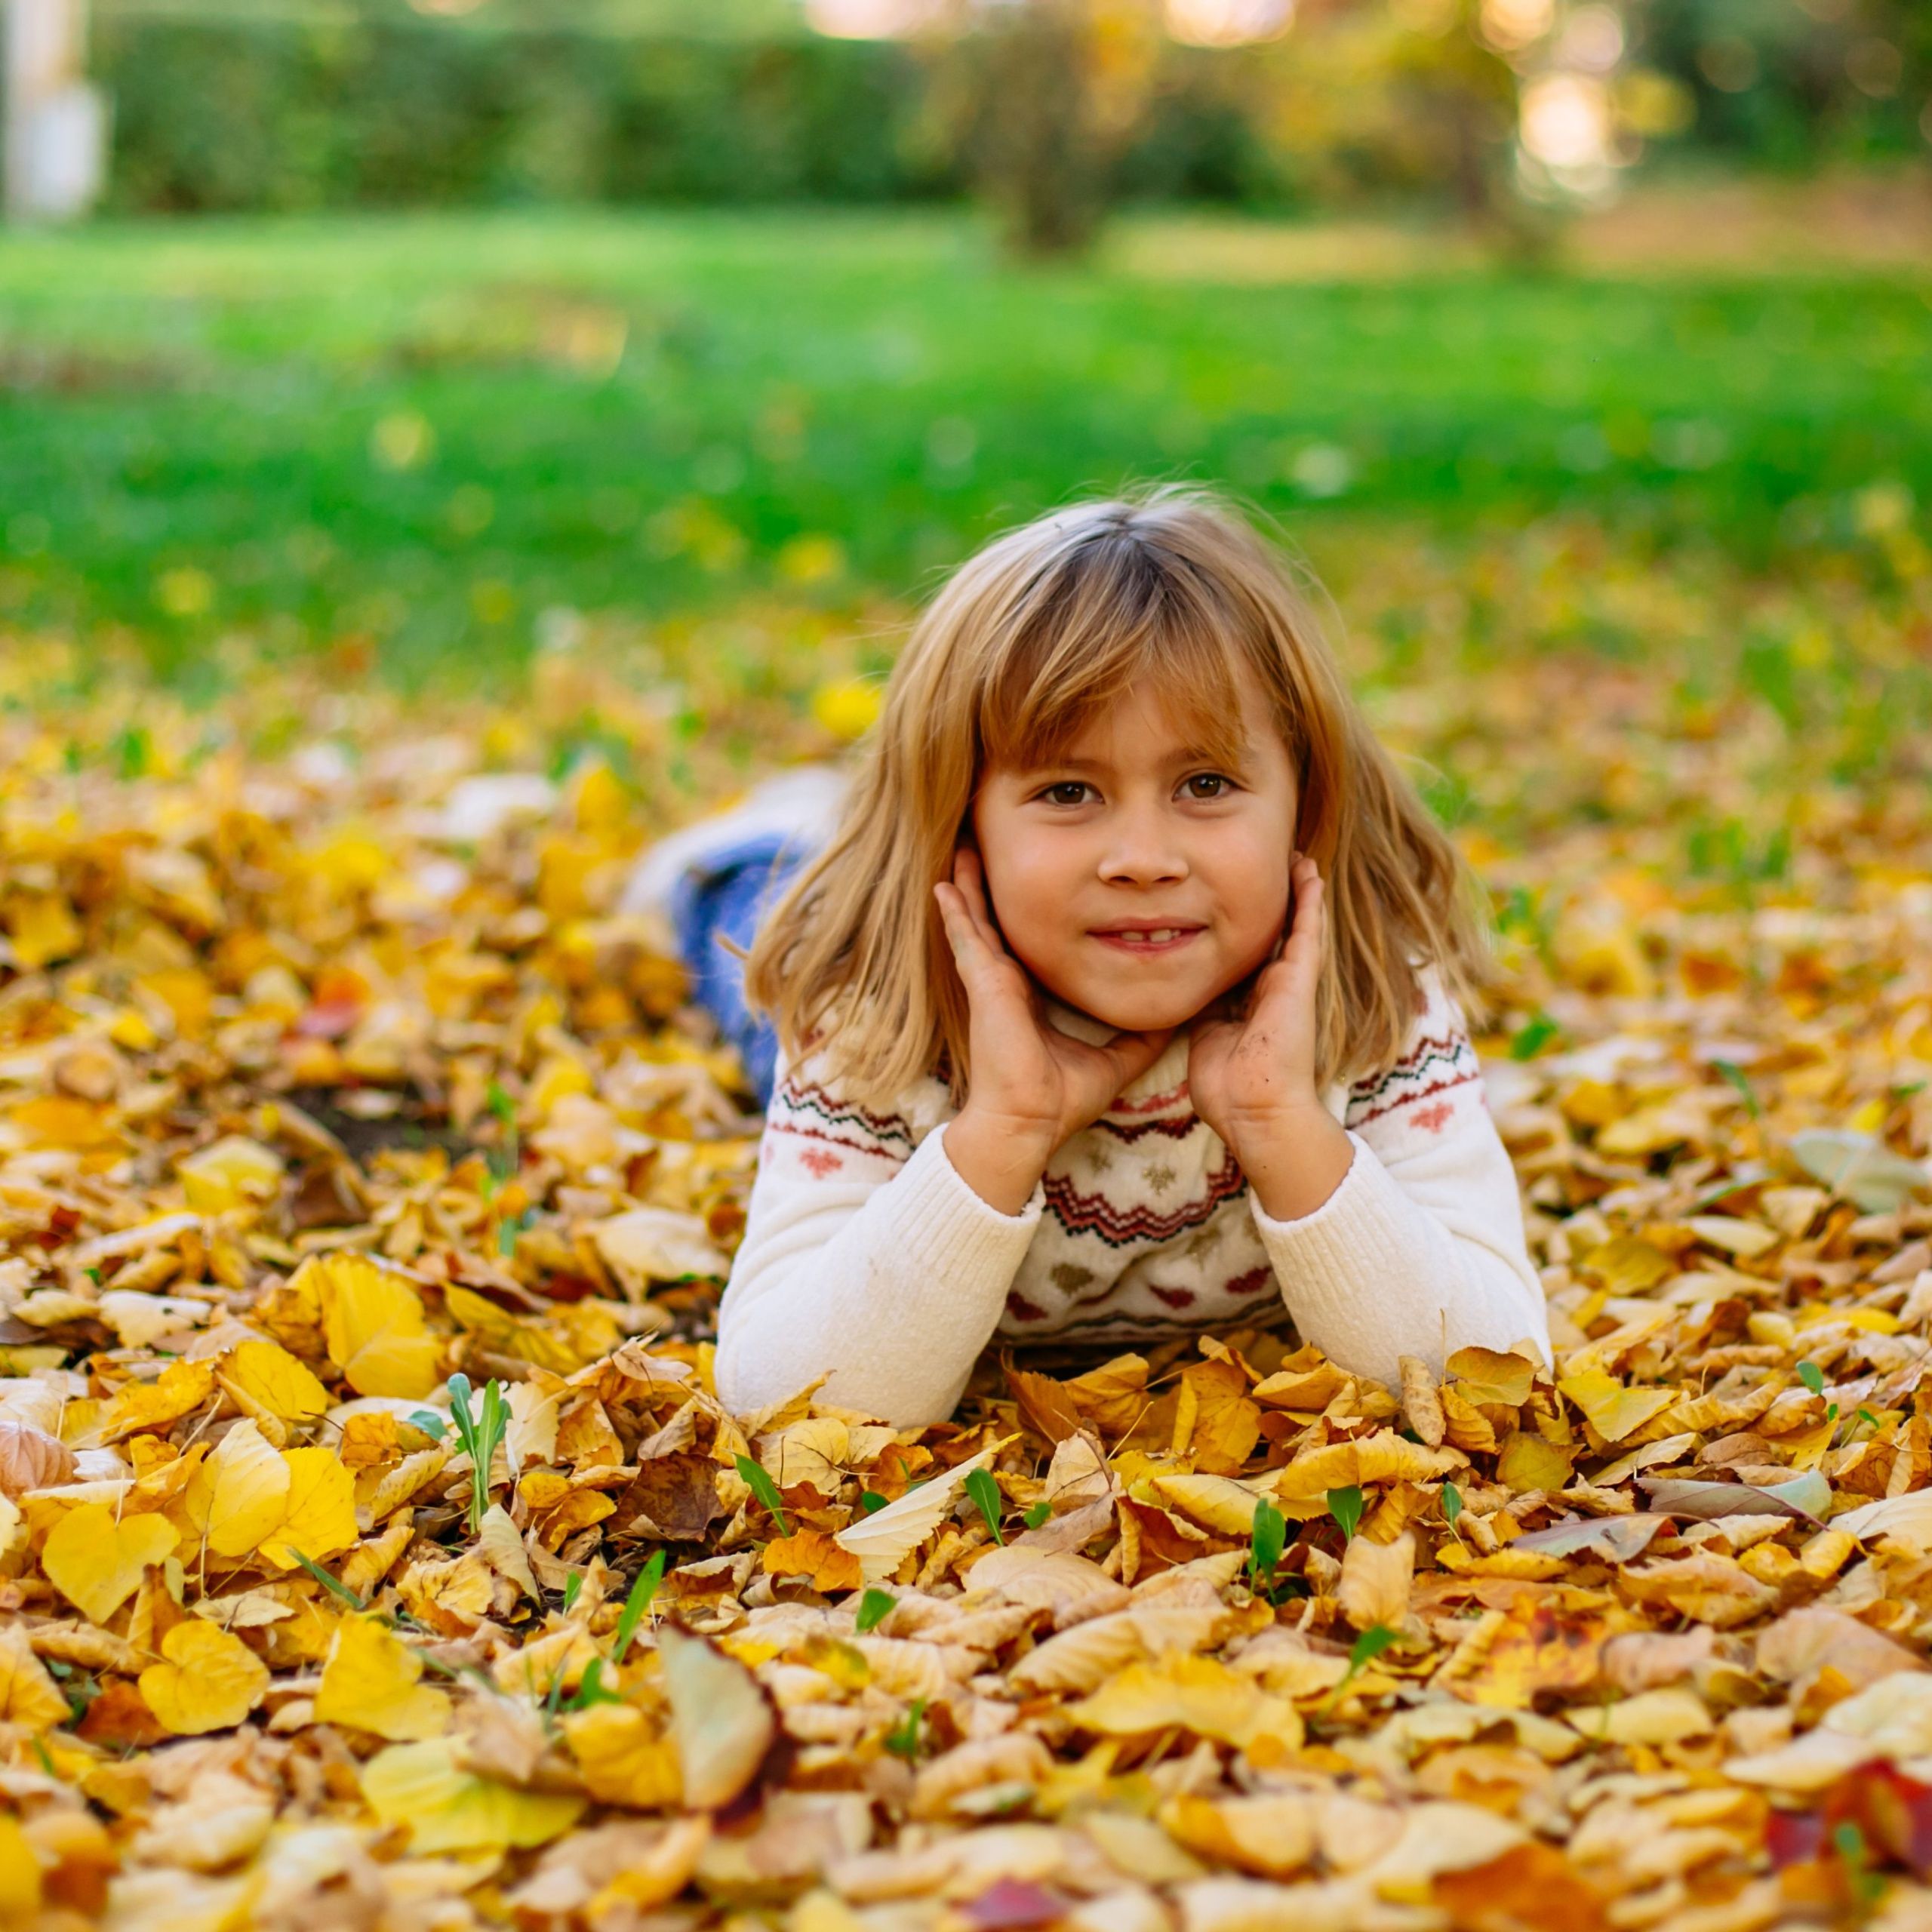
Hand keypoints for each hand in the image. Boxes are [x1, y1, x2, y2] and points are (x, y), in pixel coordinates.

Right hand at [934, 849, 1172, 1213]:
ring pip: (977, 919)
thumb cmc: (1061, 1098)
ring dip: (970, 883)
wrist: (1029, 1123)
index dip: (1037, 910)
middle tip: (994, 844)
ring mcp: (991, 980)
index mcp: (1034, 994)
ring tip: (965, 846)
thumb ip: (1140, 1037)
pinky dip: (955, 911)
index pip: (1034, 940)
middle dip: (996, 884)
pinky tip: (943, 884)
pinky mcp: (983, 984)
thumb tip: (1174, 1016)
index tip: (1046, 882)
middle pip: (1001, 919)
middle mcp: (1009, 981)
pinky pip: (965, 938)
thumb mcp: (1115, 1059)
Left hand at [1188, 852, 1353, 1220]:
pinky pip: (1307, 932)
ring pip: (1294, 926)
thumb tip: (1184, 986)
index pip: (1243, 953)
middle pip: (1271, 933)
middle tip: (1268, 862)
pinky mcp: (1300, 982)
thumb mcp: (1204, 1036)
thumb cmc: (1227, 1088)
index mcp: (1248, 1002)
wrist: (1256, 1112)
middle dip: (1270, 901)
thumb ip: (1202, 1009)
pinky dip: (1308, 901)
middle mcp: (1271, 989)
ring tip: (1295, 857)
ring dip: (1296, 892)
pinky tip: (1309, 872)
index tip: (1228, 895)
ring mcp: (1289, 984)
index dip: (1237, 924)